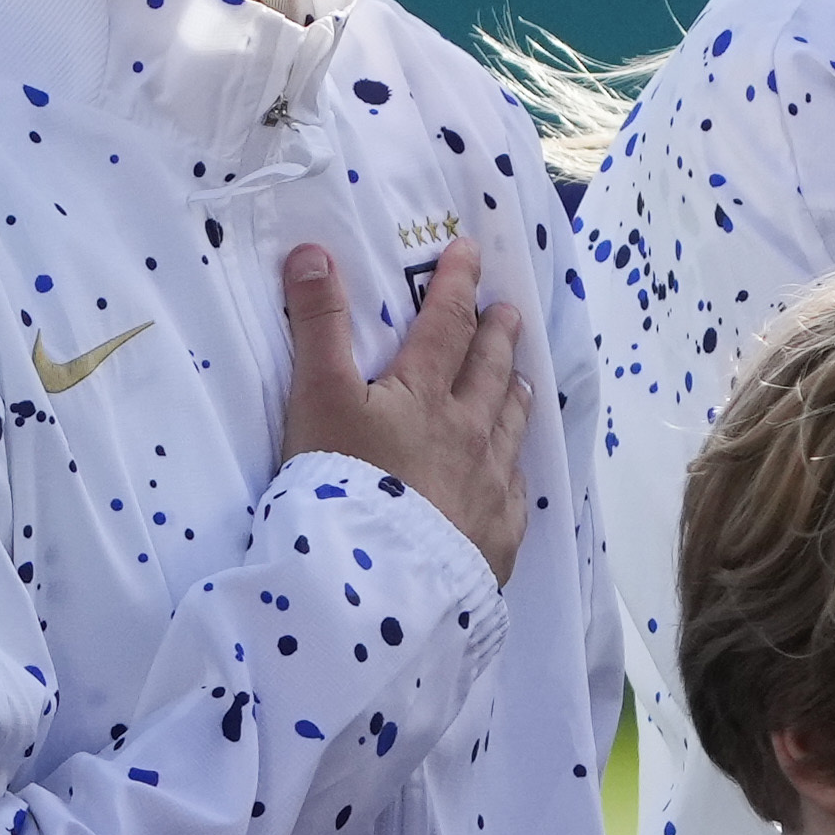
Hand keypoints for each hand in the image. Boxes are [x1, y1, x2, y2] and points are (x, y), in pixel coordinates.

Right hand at [272, 231, 532, 575]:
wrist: (376, 583)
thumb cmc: (341, 486)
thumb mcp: (318, 398)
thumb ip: (317, 325)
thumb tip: (312, 252)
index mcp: (425, 395)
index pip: (446, 325)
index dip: (456, 284)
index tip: (470, 251)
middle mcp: (468, 434)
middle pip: (491, 373)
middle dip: (498, 335)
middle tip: (508, 312)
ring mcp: (488, 488)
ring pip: (511, 428)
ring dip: (516, 395)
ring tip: (523, 379)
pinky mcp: (495, 538)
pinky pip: (515, 494)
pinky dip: (515, 472)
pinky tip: (514, 474)